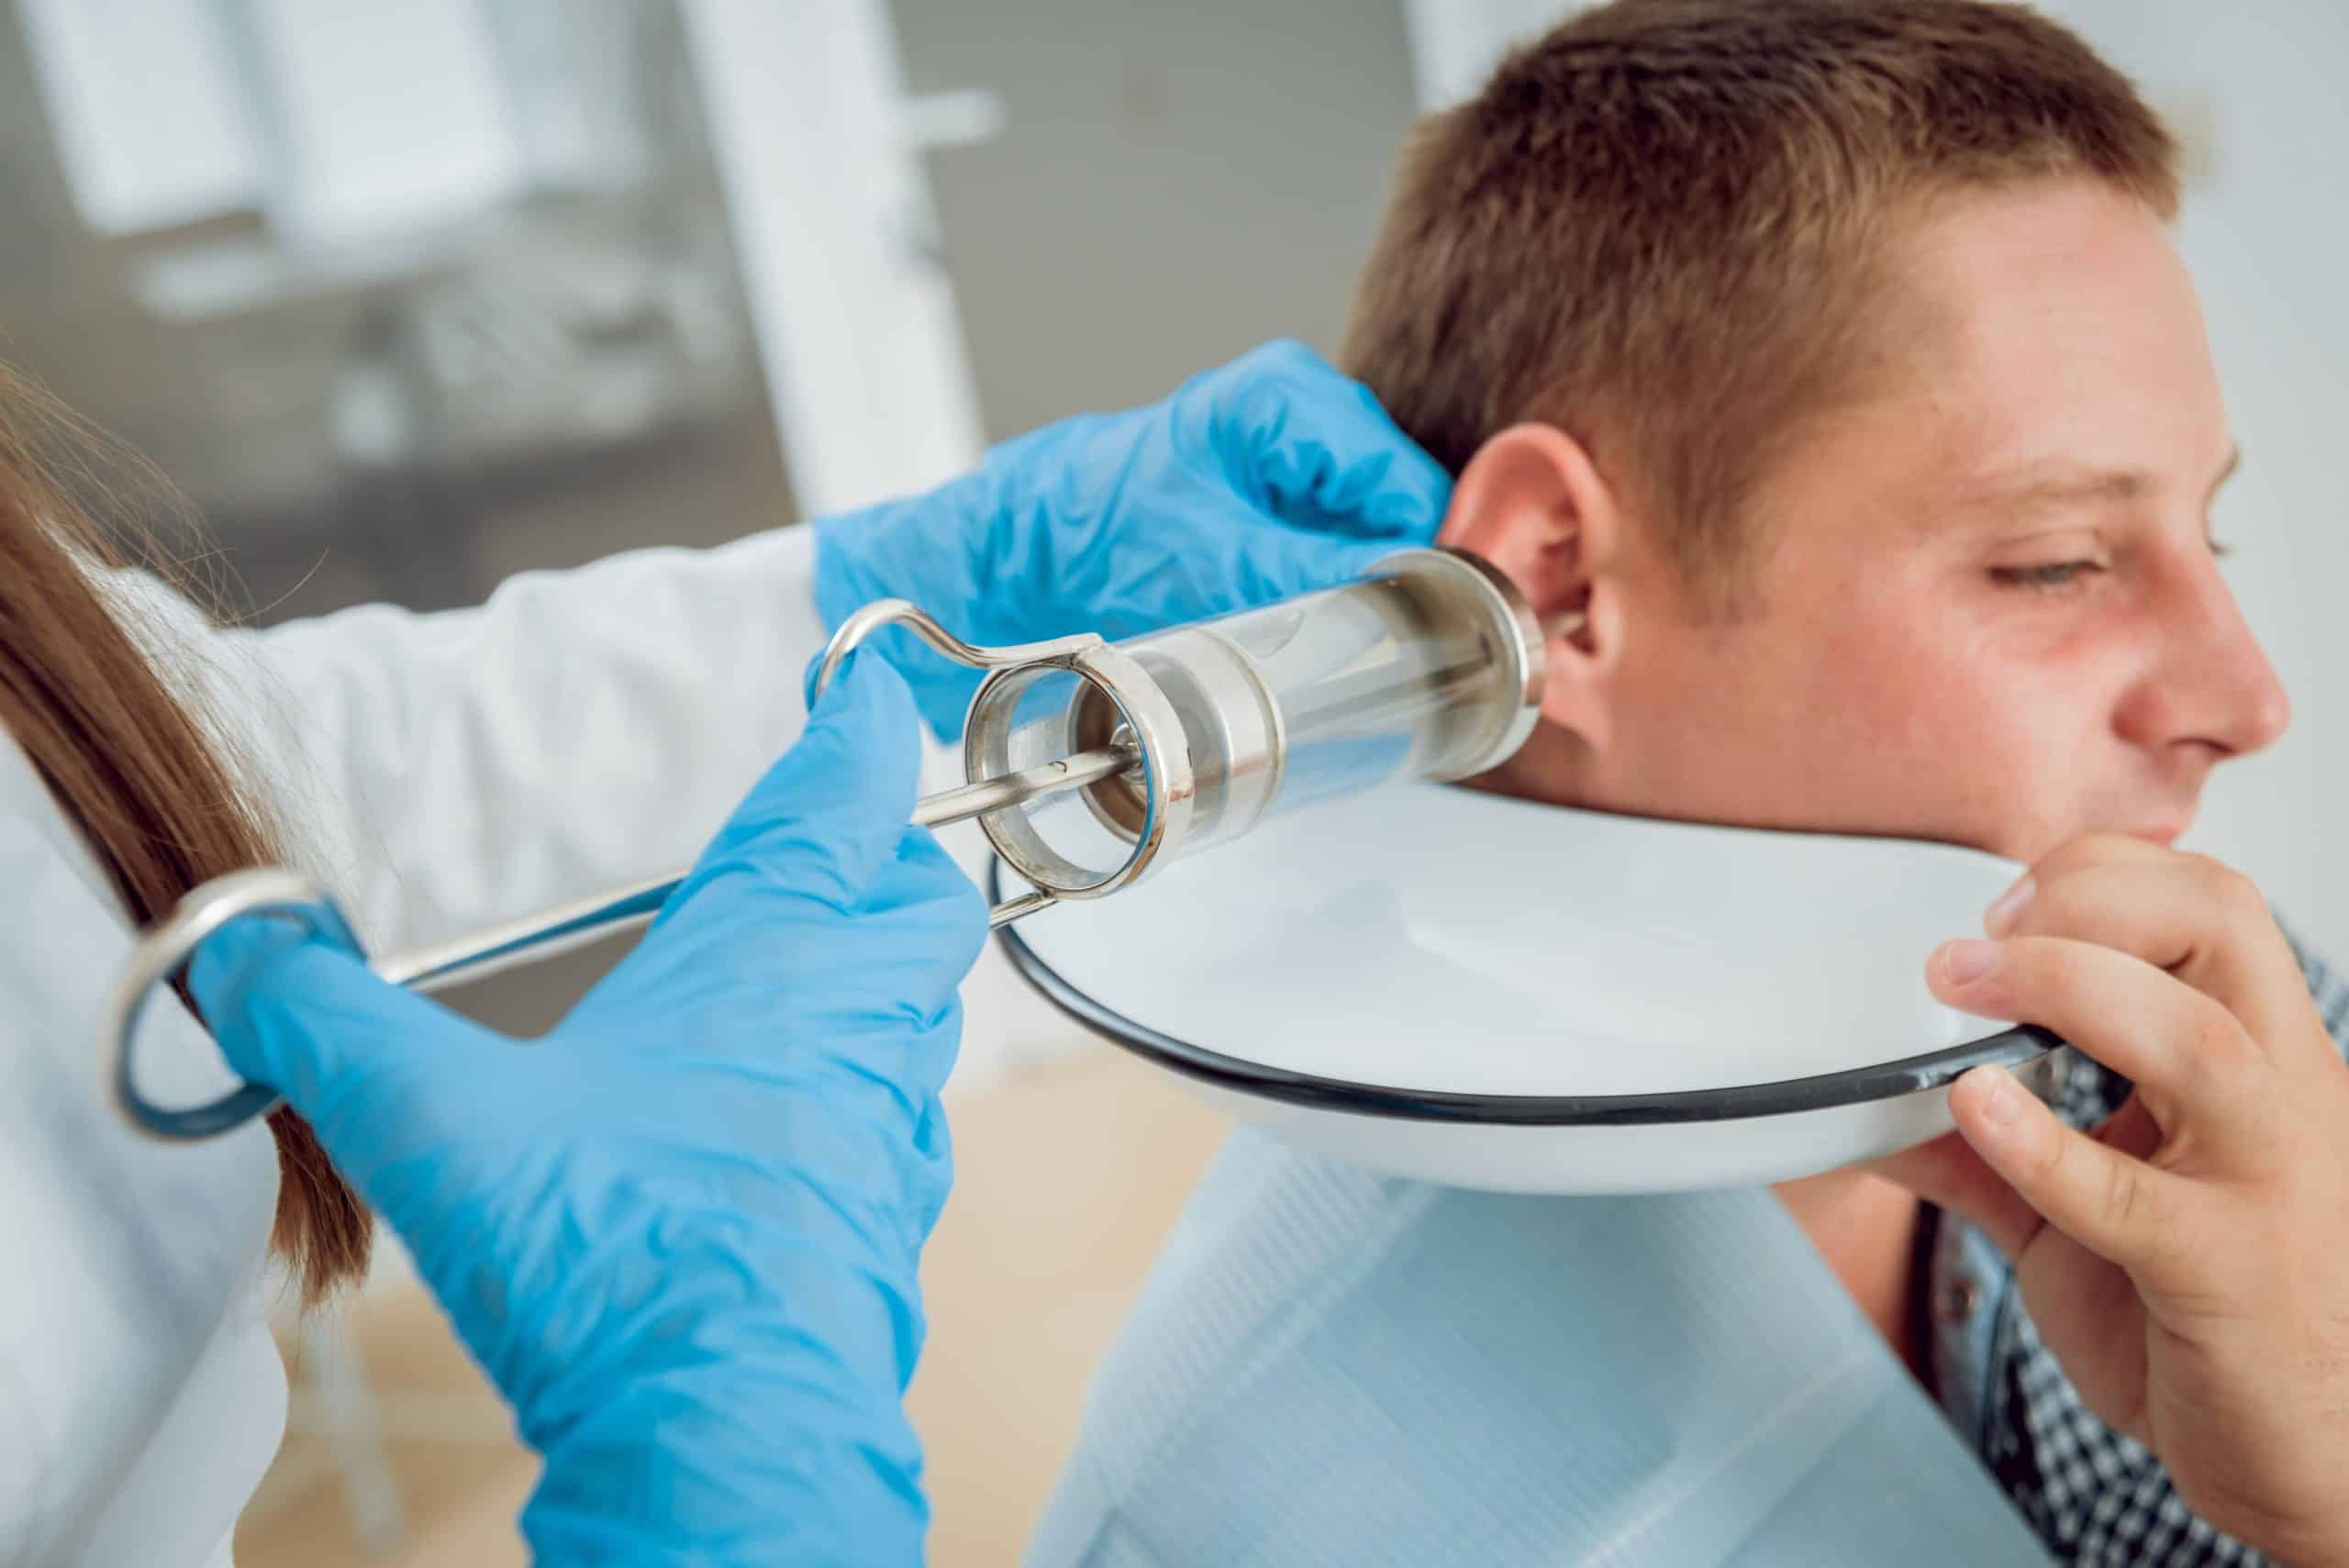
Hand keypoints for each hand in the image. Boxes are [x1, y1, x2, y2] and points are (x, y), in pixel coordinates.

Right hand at [189, 655, 985, 1564]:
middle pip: (918, 895)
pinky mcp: (889, 1214)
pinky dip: (857, 1091)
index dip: (855, 725)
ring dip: (873, 975)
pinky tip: (775, 1127)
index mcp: (773, 948)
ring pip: (919, 1011)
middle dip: (881, 854)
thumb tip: (239, 955)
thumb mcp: (431, 1120)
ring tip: (789, 979)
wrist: (724, 1433)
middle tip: (822, 845)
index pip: (846, 790)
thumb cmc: (610, 1256)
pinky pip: (898, 1119)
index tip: (852, 685)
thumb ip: (326, 1021)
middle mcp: (855, 1018)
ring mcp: (890, 1122)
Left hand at [813, 338, 1451, 733]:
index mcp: (1292, 398)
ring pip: (1378, 532)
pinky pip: (1342, 546)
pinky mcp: (1280, 501)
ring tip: (1335, 633)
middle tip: (1377, 640)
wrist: (1018, 553)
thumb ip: (1318, 575)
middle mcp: (1304, 414)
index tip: (1427, 623)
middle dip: (1394, 573)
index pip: (1408, 484)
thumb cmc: (1087, 531)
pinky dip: (1338, 586)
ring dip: (1365, 585)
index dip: (1424, 557)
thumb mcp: (1215, 562)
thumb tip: (1408, 600)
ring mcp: (1295, 456)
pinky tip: (1317, 620)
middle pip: (1401, 506)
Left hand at [1872, 836, 2348, 1564]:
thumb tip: (1875, 1112)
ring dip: (2065, 986)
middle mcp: (2280, 1099)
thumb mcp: (2089, 1218)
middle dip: (2093, 898)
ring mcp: (2264, 1182)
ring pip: (2199, 1040)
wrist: (2318, 1462)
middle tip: (1980, 932)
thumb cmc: (2214, 1320)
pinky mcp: (2226, 1273)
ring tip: (1958, 983)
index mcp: (2257, 1061)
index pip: (2210, 902)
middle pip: (2224, 924)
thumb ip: (1993, 1156)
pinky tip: (1973, 1106)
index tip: (2005, 903)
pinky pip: (2132, 1197)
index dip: (2102, 874)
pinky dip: (2042, 1143)